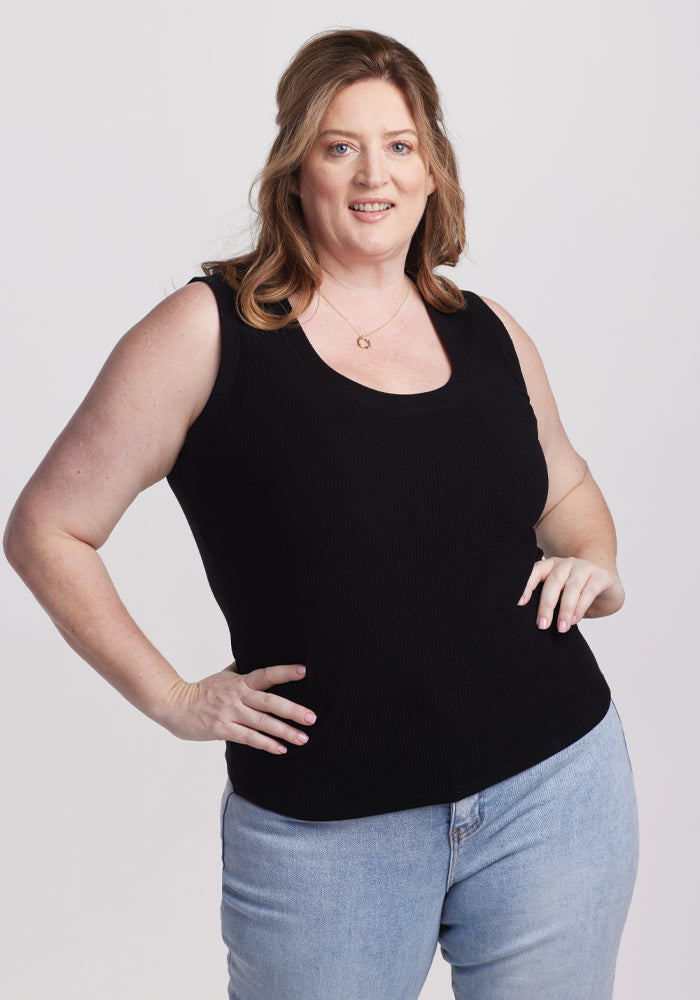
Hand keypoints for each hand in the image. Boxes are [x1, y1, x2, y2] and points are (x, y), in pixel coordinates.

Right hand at [159, 662, 315, 753]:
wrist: (174, 705)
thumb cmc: (201, 691)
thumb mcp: (223, 675)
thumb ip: (240, 668)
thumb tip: (252, 654)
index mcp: (240, 681)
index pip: (266, 674)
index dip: (284, 672)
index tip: (304, 671)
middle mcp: (237, 695)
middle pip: (270, 702)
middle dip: (293, 710)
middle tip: (312, 717)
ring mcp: (230, 713)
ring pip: (262, 723)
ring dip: (284, 731)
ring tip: (303, 738)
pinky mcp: (222, 729)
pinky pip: (248, 738)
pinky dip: (266, 744)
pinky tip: (280, 749)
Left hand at [517, 556, 624, 631]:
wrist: (608, 586)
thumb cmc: (577, 593)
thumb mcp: (560, 595)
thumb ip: (548, 602)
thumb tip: (534, 621)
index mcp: (551, 566)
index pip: (535, 571)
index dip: (526, 586)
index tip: (519, 603)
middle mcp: (566, 563)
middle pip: (553, 582)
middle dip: (546, 605)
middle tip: (542, 625)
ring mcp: (584, 568)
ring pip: (571, 588)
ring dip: (565, 609)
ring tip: (561, 628)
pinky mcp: (601, 577)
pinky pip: (589, 591)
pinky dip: (580, 607)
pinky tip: (575, 620)